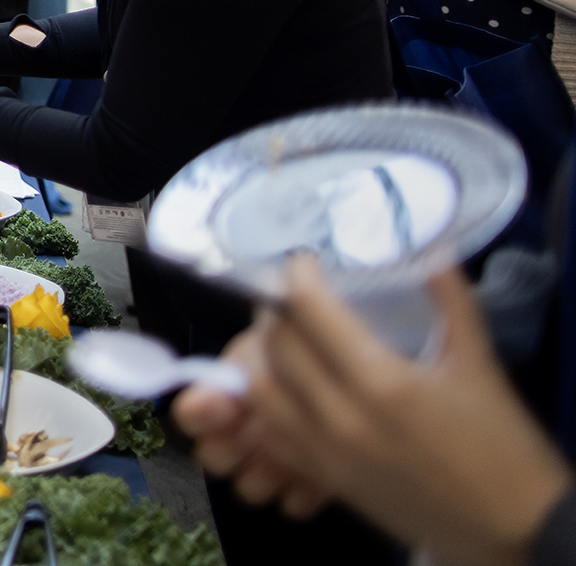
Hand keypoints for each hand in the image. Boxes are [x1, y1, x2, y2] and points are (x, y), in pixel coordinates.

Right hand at [175, 327, 334, 520]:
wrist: (344, 372)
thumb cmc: (296, 355)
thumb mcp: (263, 352)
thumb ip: (236, 374)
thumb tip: (208, 399)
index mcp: (216, 402)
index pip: (190, 418)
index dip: (202, 417)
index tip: (228, 406)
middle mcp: (233, 440)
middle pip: (214, 460)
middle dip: (236, 448)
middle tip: (264, 430)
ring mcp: (267, 469)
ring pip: (250, 489)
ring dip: (271, 472)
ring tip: (297, 449)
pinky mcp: (305, 489)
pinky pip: (293, 505)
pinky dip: (305, 490)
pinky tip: (321, 469)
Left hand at [223, 258, 571, 564]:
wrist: (515, 528)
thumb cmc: (503, 445)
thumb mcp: (480, 362)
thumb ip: (450, 298)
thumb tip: (430, 248)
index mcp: (382, 382)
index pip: (309, 312)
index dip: (297, 276)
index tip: (302, 261)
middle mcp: (342, 417)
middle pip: (276, 346)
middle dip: (277, 311)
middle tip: (293, 295)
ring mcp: (327, 452)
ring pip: (260, 390)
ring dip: (262, 355)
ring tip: (284, 337)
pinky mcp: (325, 478)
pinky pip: (271, 430)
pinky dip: (267, 401)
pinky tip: (288, 384)